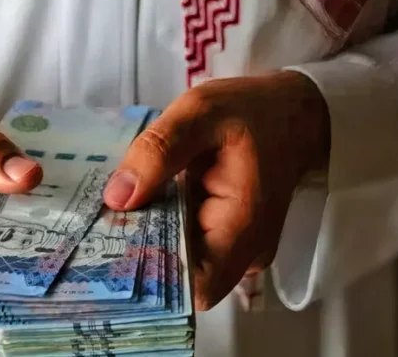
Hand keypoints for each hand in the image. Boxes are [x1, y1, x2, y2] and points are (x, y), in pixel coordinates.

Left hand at [103, 71, 329, 309]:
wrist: (291, 113)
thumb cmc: (253, 111)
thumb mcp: (200, 113)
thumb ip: (160, 151)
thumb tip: (118, 198)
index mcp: (243, 226)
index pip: (196, 287)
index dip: (154, 274)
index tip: (118, 243)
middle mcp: (245, 251)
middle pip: (183, 277)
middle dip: (141, 251)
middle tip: (105, 220)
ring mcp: (238, 249)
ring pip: (182, 263)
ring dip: (150, 237)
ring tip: (123, 206)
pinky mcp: (228, 240)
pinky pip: (189, 246)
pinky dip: (164, 227)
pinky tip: (146, 200)